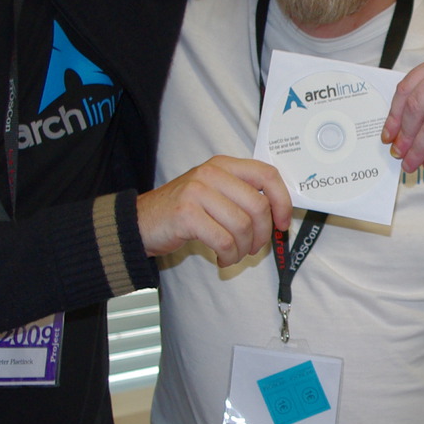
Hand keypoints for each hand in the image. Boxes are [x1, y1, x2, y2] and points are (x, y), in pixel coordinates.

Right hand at [139, 157, 291, 266]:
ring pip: (242, 226)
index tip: (282, 222)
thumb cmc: (182, 212)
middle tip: (254, 247)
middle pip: (258, 206)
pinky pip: (224, 240)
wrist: (140, 222)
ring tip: (234, 255)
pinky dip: (228, 255)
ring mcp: (197, 192)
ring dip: (243, 249)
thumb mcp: (213, 192)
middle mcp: (211, 173)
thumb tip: (278, 214)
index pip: (267, 175)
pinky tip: (222, 258)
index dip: (282, 201)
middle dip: (262, 235)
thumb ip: (242, 195)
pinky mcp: (186, 214)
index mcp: (223, 165)